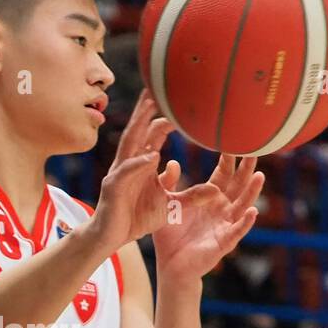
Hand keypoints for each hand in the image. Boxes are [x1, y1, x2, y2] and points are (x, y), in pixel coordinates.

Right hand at [88, 89, 182, 249]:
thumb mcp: (171, 207)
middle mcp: (129, 163)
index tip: (178, 105)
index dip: (164, 121)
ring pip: (130, 144)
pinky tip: (151, 156)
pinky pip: (128, 172)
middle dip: (147, 110)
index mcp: (142, 164)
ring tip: (151, 108)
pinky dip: (139, 164)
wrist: (111, 238)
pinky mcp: (114, 188)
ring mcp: (119, 173)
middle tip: (157, 88)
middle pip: (138, 131)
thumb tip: (216, 189)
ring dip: (140, 125)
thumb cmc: (136, 219)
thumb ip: (192, 197)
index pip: (152, 136)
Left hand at [153, 148, 263, 282]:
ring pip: (243, 205)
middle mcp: (221, 209)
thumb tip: (172, 162)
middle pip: (238, 185)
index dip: (229, 158)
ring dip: (252, 191)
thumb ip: (169, 184)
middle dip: (246, 168)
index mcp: (209, 198)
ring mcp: (225, 225)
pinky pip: (237, 231)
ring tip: (259, 175)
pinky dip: (246, 222)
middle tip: (256, 148)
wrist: (170, 266)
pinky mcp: (224, 243)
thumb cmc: (170, 236)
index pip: (223, 174)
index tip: (234, 139)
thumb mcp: (167, 206)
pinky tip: (252, 212)